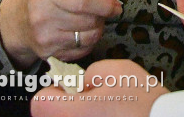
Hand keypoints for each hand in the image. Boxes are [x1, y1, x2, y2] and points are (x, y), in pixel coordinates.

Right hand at [0, 0, 122, 68]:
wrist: (16, 21)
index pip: (82, 2)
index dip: (104, 5)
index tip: (116, 5)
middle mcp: (43, 17)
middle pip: (89, 20)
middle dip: (102, 16)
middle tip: (100, 10)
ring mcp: (46, 40)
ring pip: (89, 37)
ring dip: (97, 28)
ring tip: (90, 19)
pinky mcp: (50, 56)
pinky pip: (83, 51)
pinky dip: (89, 41)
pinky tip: (81, 32)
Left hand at [31, 59, 167, 116]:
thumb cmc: (143, 103)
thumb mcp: (116, 70)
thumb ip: (91, 73)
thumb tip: (82, 83)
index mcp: (74, 113)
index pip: (40, 103)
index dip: (53, 91)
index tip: (67, 89)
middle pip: (51, 116)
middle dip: (67, 105)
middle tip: (90, 99)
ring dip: (79, 115)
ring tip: (104, 110)